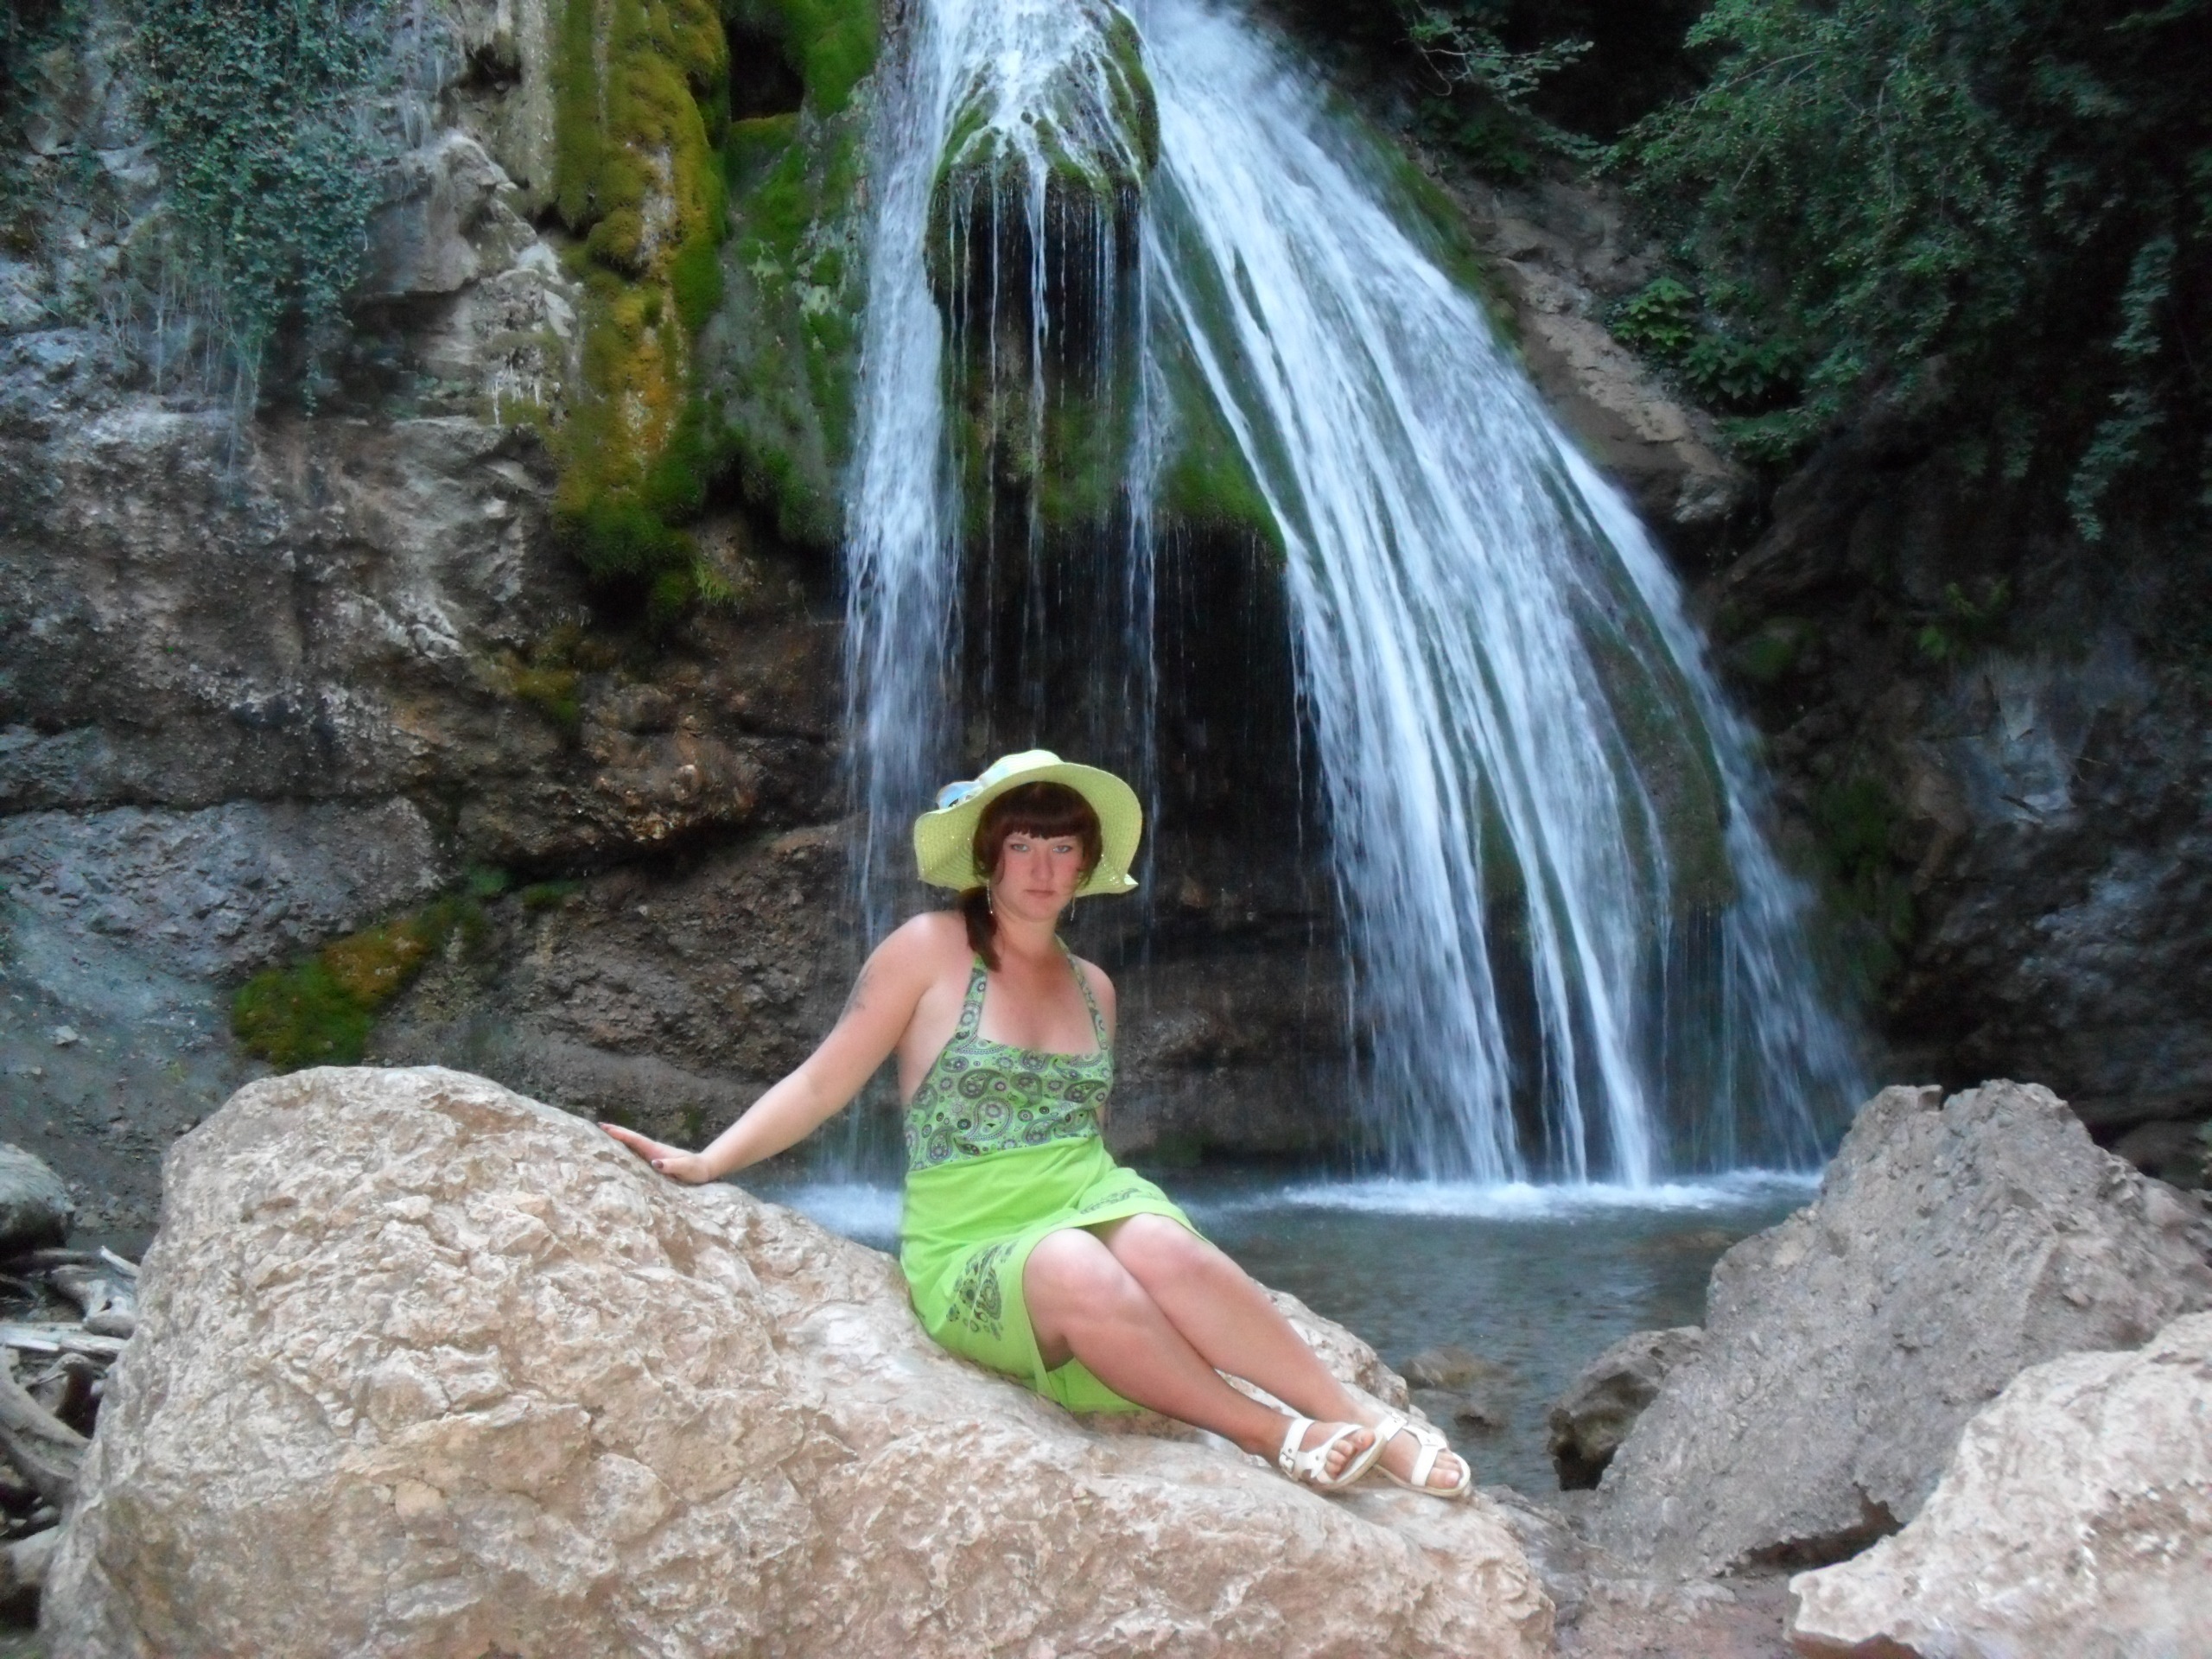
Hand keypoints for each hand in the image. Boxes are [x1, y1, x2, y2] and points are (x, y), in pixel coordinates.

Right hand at [600, 1123, 714, 1183]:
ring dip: (617, 1142)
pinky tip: (617, 1156)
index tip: (604, 1127)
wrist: (704, 1170)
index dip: (620, 1133)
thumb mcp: (685, 1168)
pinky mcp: (654, 1163)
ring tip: (599, 1140)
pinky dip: (625, 1153)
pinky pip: (636, 1156)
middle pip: (630, 1140)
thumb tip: (655, 1163)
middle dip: (614, 1134)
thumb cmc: (695, 1170)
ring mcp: (653, 1156)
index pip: (635, 1139)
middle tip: (596, 1128)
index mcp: (656, 1150)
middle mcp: (652, 1151)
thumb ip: (672, 1165)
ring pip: (632, 1147)